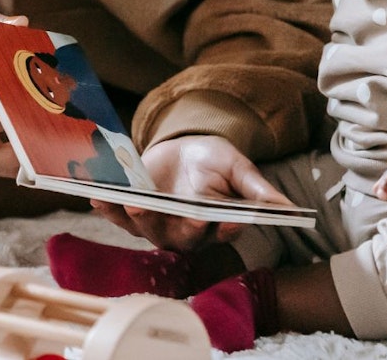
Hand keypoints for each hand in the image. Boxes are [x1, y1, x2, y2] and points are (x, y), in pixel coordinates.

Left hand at [91, 135, 292, 251]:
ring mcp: (159, 225)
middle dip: (166, 223)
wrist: (185, 150)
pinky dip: (108, 209)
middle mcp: (187, 232)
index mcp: (217, 225)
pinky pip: (120, 218)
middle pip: (179, 236)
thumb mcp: (237, 167)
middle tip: (150, 205)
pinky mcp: (136, 215)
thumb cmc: (215, 161)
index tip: (215, 217)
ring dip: (133, 217)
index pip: (219, 232)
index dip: (218, 228)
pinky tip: (98, 195)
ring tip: (126, 200)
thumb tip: (289, 209)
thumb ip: (257, 188)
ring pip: (147, 230)